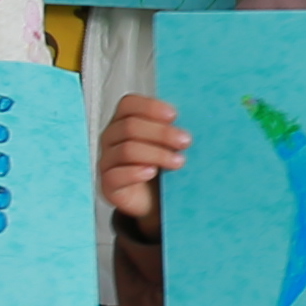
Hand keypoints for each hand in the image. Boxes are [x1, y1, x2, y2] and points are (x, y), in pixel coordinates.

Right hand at [101, 90, 190, 219]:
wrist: (155, 201)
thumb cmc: (162, 167)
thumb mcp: (170, 145)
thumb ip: (174, 130)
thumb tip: (198, 120)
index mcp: (123, 121)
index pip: (129, 104)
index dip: (151, 107)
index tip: (174, 115)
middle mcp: (111, 138)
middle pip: (130, 127)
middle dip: (161, 133)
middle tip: (186, 141)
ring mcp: (107, 161)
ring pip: (127, 150)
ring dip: (156, 154)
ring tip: (178, 162)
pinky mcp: (108, 185)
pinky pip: (116, 176)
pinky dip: (135, 173)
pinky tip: (151, 173)